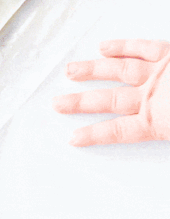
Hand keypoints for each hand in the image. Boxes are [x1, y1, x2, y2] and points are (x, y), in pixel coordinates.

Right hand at [53, 39, 169, 145]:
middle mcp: (151, 96)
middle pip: (109, 99)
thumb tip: (157, 172)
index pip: (118, 130)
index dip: (94, 134)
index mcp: (158, 123)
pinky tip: (104, 47)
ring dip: (92, 70)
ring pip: (118, 70)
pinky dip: (122, 46)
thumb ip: (161, 137)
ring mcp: (158, 73)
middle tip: (59, 102)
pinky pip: (143, 47)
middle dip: (80, 101)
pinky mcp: (169, 55)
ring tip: (70, 70)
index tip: (75, 137)